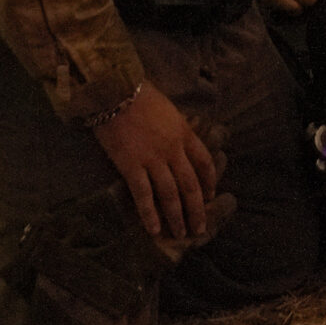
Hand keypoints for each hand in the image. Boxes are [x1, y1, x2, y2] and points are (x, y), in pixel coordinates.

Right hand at [90, 82, 224, 242]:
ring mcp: (153, 159)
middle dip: (197, 209)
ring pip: (171, 194)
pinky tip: (153, 229)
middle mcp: (173, 149)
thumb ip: (179, 129)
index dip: (209, 182)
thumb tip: (184, 143)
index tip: (210, 196)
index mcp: (185, 133)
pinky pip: (143, 195)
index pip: (205, 163)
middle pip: (191, 185)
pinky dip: (149, 214)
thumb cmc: (140, 96)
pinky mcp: (131, 166)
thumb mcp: (170, 110)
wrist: (115, 91)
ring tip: (180, 233)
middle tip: (199, 227)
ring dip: (177, 217)